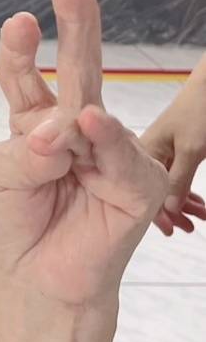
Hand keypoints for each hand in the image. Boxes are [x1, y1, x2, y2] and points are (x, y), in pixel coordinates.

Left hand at [0, 0, 167, 307]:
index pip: (25, 74)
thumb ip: (23, 146)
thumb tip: (65, 128)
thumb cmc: (15, 224)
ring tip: (50, 155)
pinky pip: (118, 151)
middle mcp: (74, 127)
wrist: (40, 281)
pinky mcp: (137, 182)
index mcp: (35, 119)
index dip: (21, 49)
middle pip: (78, 67)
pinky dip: (102, 138)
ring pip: (88, 111)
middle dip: (77, 20)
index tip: (20, 22)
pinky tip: (90, 125)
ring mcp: (109, 150)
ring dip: (63, 127)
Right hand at [139, 59, 205, 235]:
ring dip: (184, 204)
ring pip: (169, 188)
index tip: (169, 230)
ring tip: (201, 219)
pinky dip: (189, 192)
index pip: (141, 191)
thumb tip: (167, 211)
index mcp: (143, 152)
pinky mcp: (176, 153)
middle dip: (172, 212)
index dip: (155, 213)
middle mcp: (148, 155)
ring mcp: (163, 154)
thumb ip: (178, 181)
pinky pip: (178, 179)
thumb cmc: (198, 110)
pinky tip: (199, 205)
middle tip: (189, 229)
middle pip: (154, 192)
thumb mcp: (190, 149)